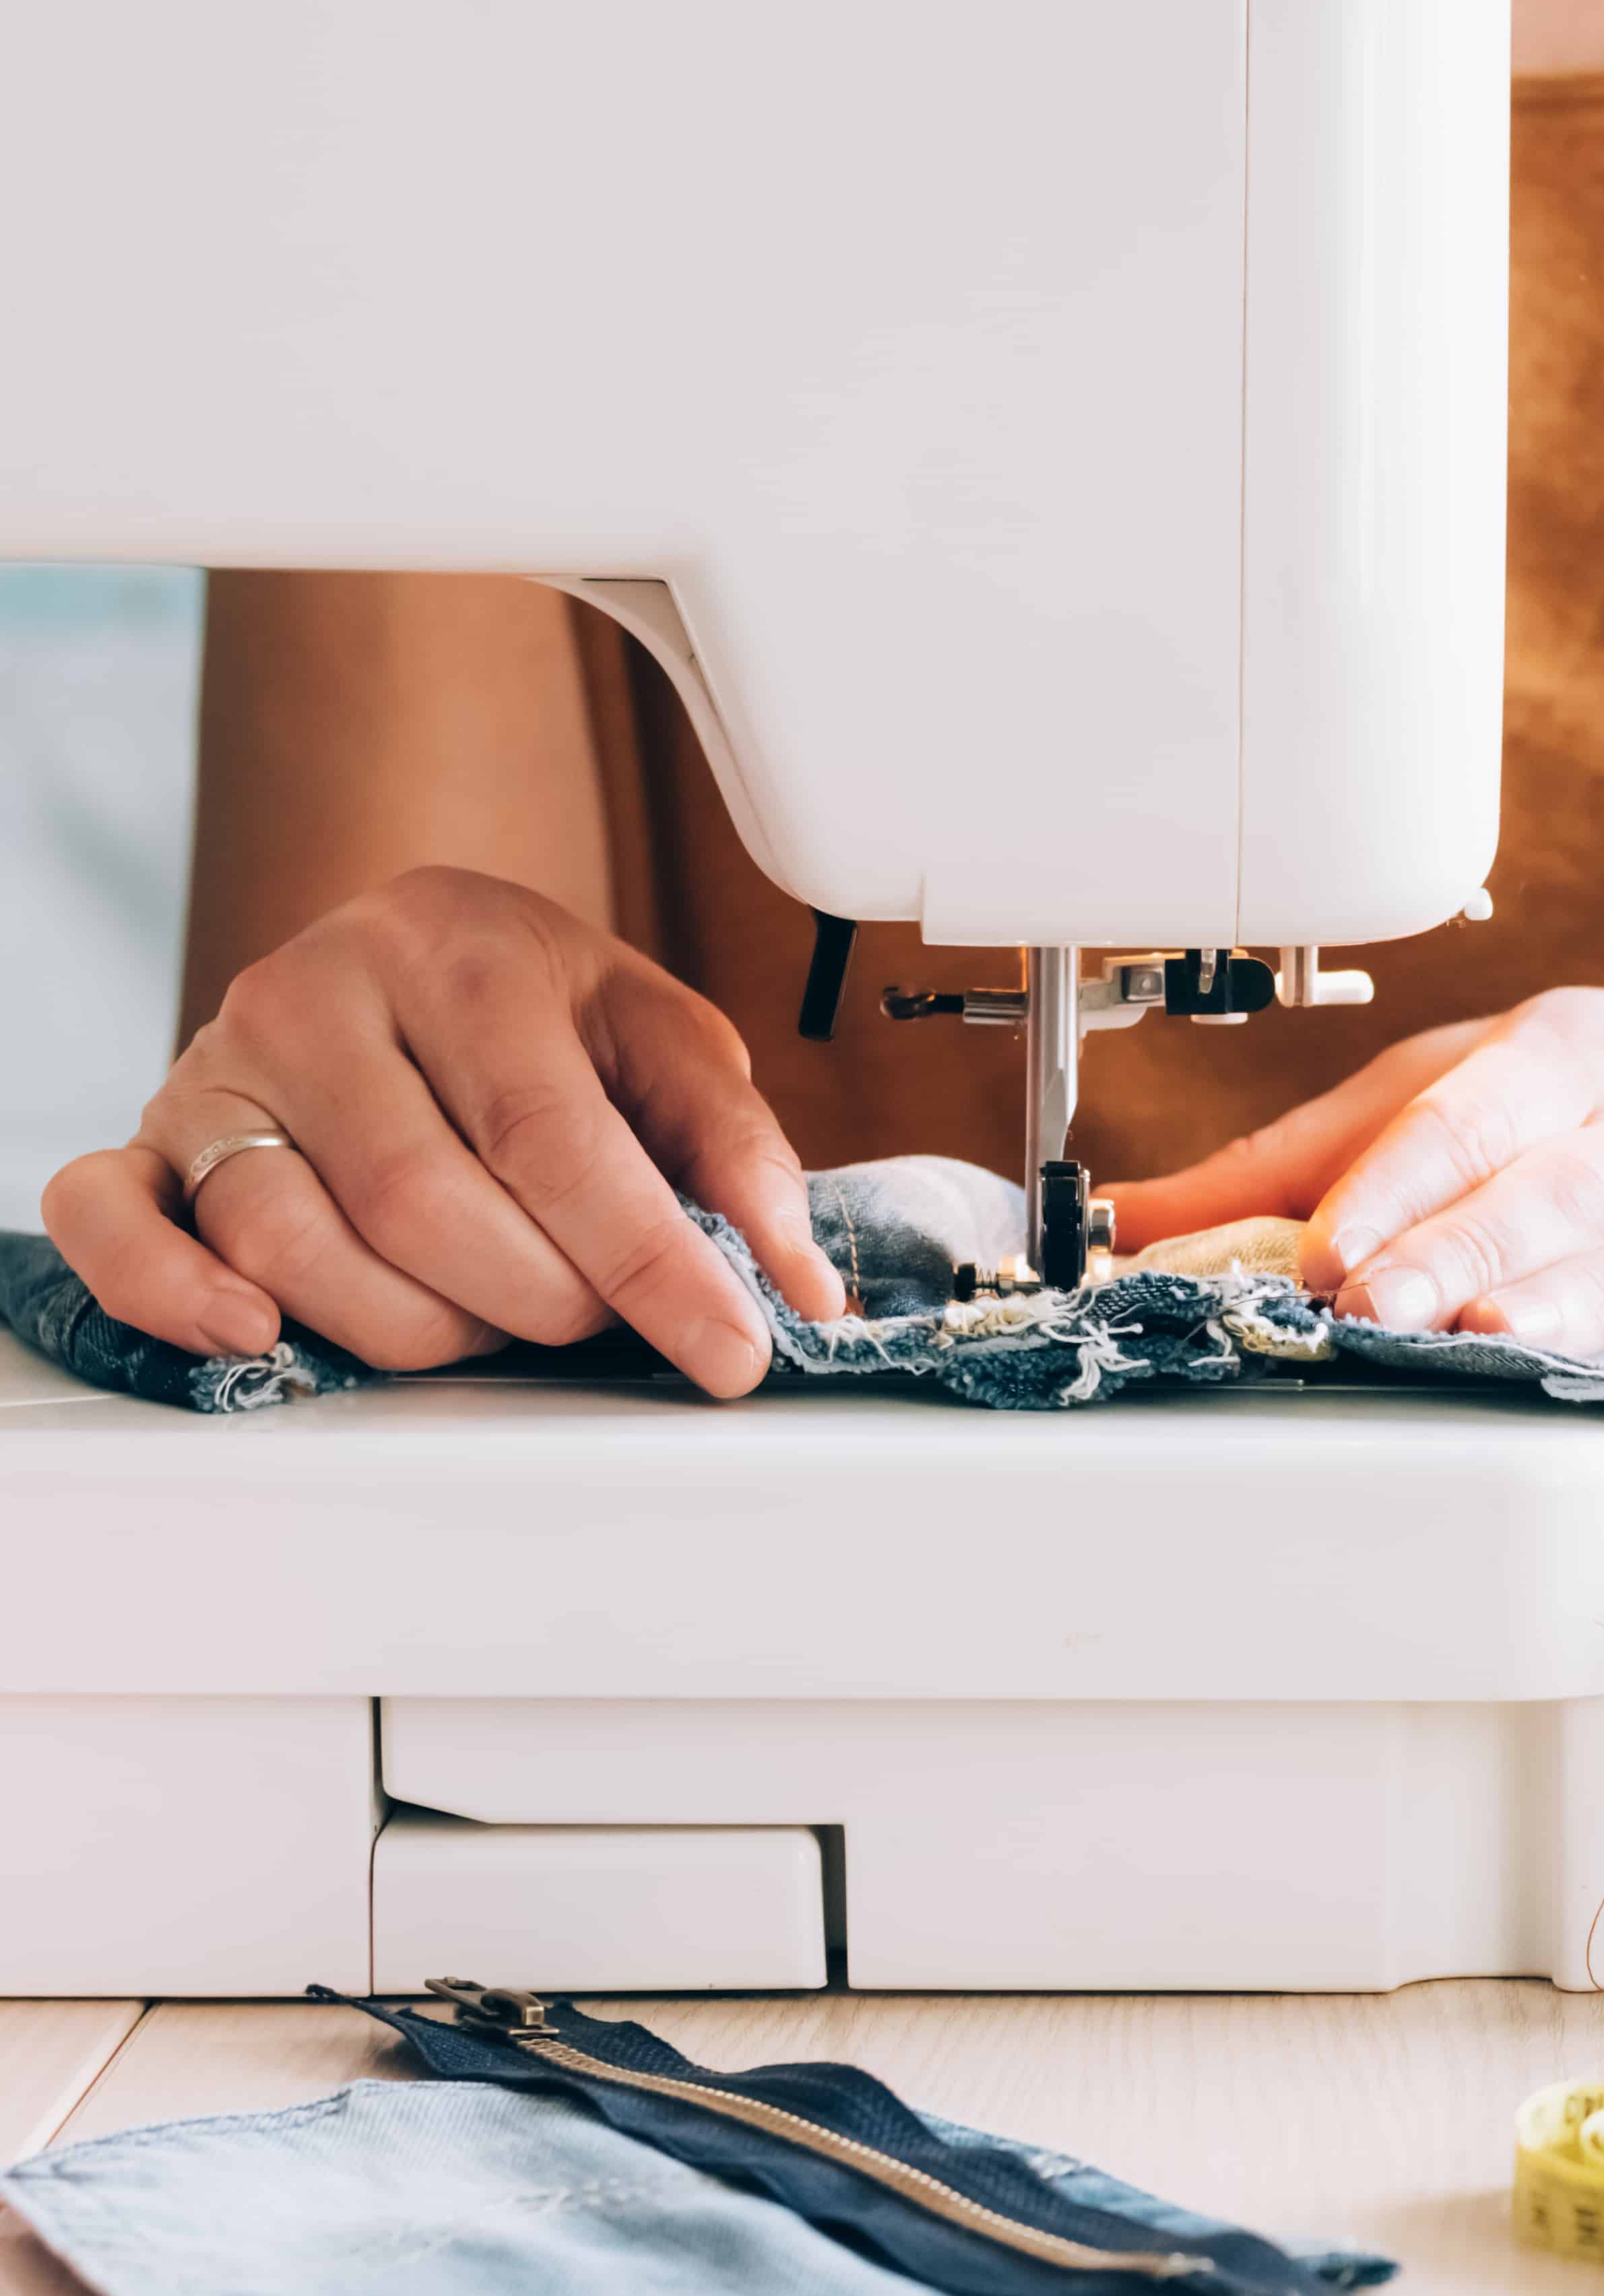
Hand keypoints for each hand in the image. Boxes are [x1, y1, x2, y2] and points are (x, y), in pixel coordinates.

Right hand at [41, 865, 846, 1394]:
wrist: (415, 963)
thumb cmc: (545, 1018)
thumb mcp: (662, 1045)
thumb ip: (735, 1153)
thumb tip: (799, 1281)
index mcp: (457, 947)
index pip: (554, 1137)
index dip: (650, 1262)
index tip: (730, 1349)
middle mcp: (316, 993)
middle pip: (420, 1205)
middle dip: (535, 1298)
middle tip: (585, 1311)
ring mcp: (217, 1068)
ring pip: (291, 1245)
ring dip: (412, 1325)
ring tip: (481, 1310)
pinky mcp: (150, 1137)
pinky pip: (112, 1223)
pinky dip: (172, 1295)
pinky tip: (256, 1333)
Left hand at [1105, 986, 1603, 1426]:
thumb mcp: (1483, 1077)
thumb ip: (1311, 1151)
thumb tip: (1134, 1213)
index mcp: (1567, 1056)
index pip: (1465, 1115)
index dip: (1388, 1186)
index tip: (1314, 1248)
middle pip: (1546, 1194)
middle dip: (1457, 1251)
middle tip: (1370, 1307)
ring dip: (1567, 1308)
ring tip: (1493, 1341)